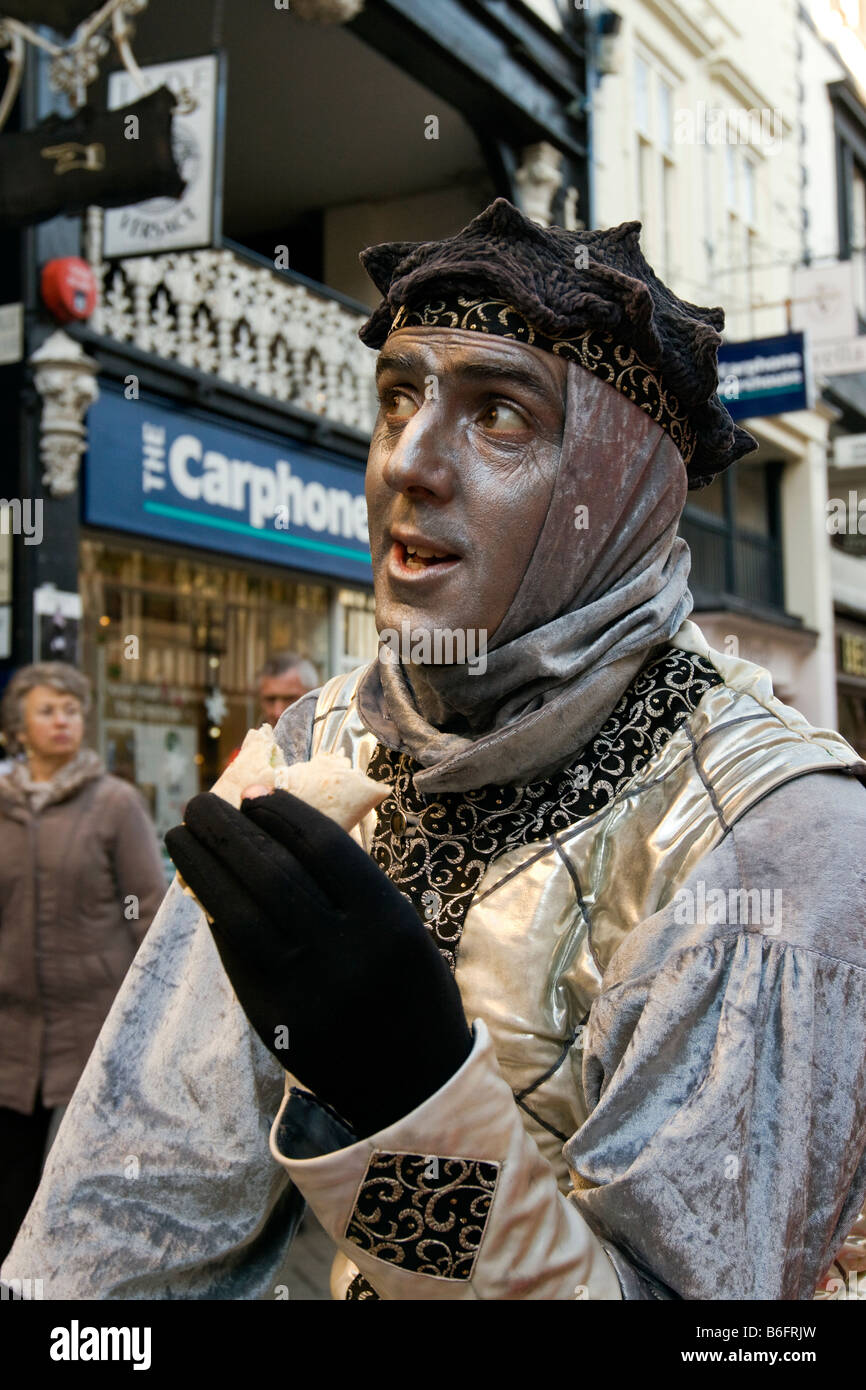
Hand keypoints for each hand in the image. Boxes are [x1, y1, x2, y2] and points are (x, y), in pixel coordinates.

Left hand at [165, 790, 471, 1135]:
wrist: (413, 1083)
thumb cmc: (408, 988)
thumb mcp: (400, 927)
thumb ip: (350, 884)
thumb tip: (276, 826)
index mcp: (386, 920)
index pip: (322, 846)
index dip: (281, 812)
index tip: (254, 791)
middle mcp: (345, 952)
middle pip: (272, 872)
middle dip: (228, 829)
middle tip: (200, 803)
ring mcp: (304, 990)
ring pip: (239, 911)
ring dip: (203, 866)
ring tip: (183, 837)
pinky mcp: (272, 1019)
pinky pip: (233, 952)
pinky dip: (215, 911)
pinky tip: (203, 887)